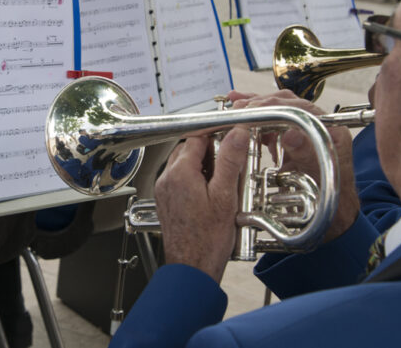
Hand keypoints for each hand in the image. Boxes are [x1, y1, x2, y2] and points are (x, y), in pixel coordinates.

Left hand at [155, 130, 249, 281]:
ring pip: (183, 164)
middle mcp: (167, 178)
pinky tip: (211, 195)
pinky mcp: (166, 202)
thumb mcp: (225, 196)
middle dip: (210, 152)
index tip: (232, 141)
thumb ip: (230, 160)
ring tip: (223, 182)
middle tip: (231, 163)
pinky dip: (195, 180)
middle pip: (188, 149)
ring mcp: (164, 191)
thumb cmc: (207, 239)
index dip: (216, 136)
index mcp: (180, 172)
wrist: (192, 267)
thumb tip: (236, 133)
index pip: (197, 137)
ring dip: (203, 166)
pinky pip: (180, 180)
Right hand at [229, 90, 358, 241]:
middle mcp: (320, 127)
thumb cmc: (331, 202)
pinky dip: (259, 122)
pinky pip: (276, 125)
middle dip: (261, 103)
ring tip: (235, 106)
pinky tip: (244, 121)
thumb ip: (306, 154)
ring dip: (257, 109)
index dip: (274, 106)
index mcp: (331, 131)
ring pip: (280, 112)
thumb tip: (291, 133)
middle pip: (288, 105)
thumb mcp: (317, 178)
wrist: (334, 219)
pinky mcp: (295, 143)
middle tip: (238, 106)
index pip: (300, 108)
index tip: (250, 108)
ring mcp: (306, 134)